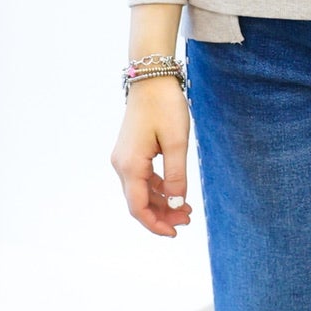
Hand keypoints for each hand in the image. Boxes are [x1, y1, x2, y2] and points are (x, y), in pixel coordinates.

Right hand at [110, 75, 193, 236]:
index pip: (138, 207)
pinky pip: (142, 178)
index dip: (155, 224)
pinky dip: (158, 189)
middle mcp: (121, 164)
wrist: (151, 78)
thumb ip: (176, 176)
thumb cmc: (165, 106)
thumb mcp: (177, 143)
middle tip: (189, 219)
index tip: (175, 233)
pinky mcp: (130, 152)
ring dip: (162, 203)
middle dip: (162, 215)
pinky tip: (176, 192)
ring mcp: (124, 158)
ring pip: (141, 191)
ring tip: (187, 209)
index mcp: (130, 165)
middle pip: (138, 202)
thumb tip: (177, 204)